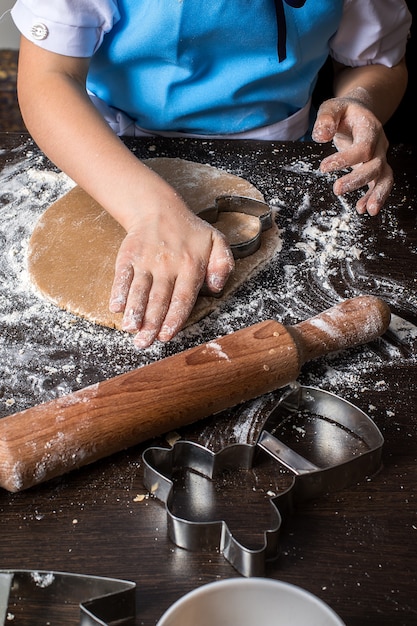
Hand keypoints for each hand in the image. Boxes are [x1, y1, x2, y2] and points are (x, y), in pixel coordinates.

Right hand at [109, 200, 233, 348]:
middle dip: (151, 323)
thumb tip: (216, 287)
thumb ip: (223, 264)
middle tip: (145, 343)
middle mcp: (168, 265)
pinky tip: (116, 307)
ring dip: (134, 311)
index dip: (174, 318)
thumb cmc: (190, 232)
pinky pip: (123, 276)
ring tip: (130, 329)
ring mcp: (146, 261)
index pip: (182, 298)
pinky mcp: (128, 256)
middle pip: (159, 299)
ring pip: (140, 289)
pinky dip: (118, 291)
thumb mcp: (216, 242)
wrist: (159, 209)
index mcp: (191, 266)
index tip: (166, 335)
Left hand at [312, 96, 392, 215]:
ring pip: (385, 177)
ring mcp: (380, 156)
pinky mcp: (376, 167)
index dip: (345, 159)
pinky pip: (380, 184)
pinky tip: (362, 209)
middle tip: (336, 189)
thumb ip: (326, 118)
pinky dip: (372, 197)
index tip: (323, 168)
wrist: (360, 112)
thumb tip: (321, 136)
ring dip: (376, 195)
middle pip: (375, 165)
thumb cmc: (344, 112)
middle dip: (357, 179)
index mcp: (370, 128)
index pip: (363, 147)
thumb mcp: (332, 108)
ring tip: (365, 210)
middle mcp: (379, 144)